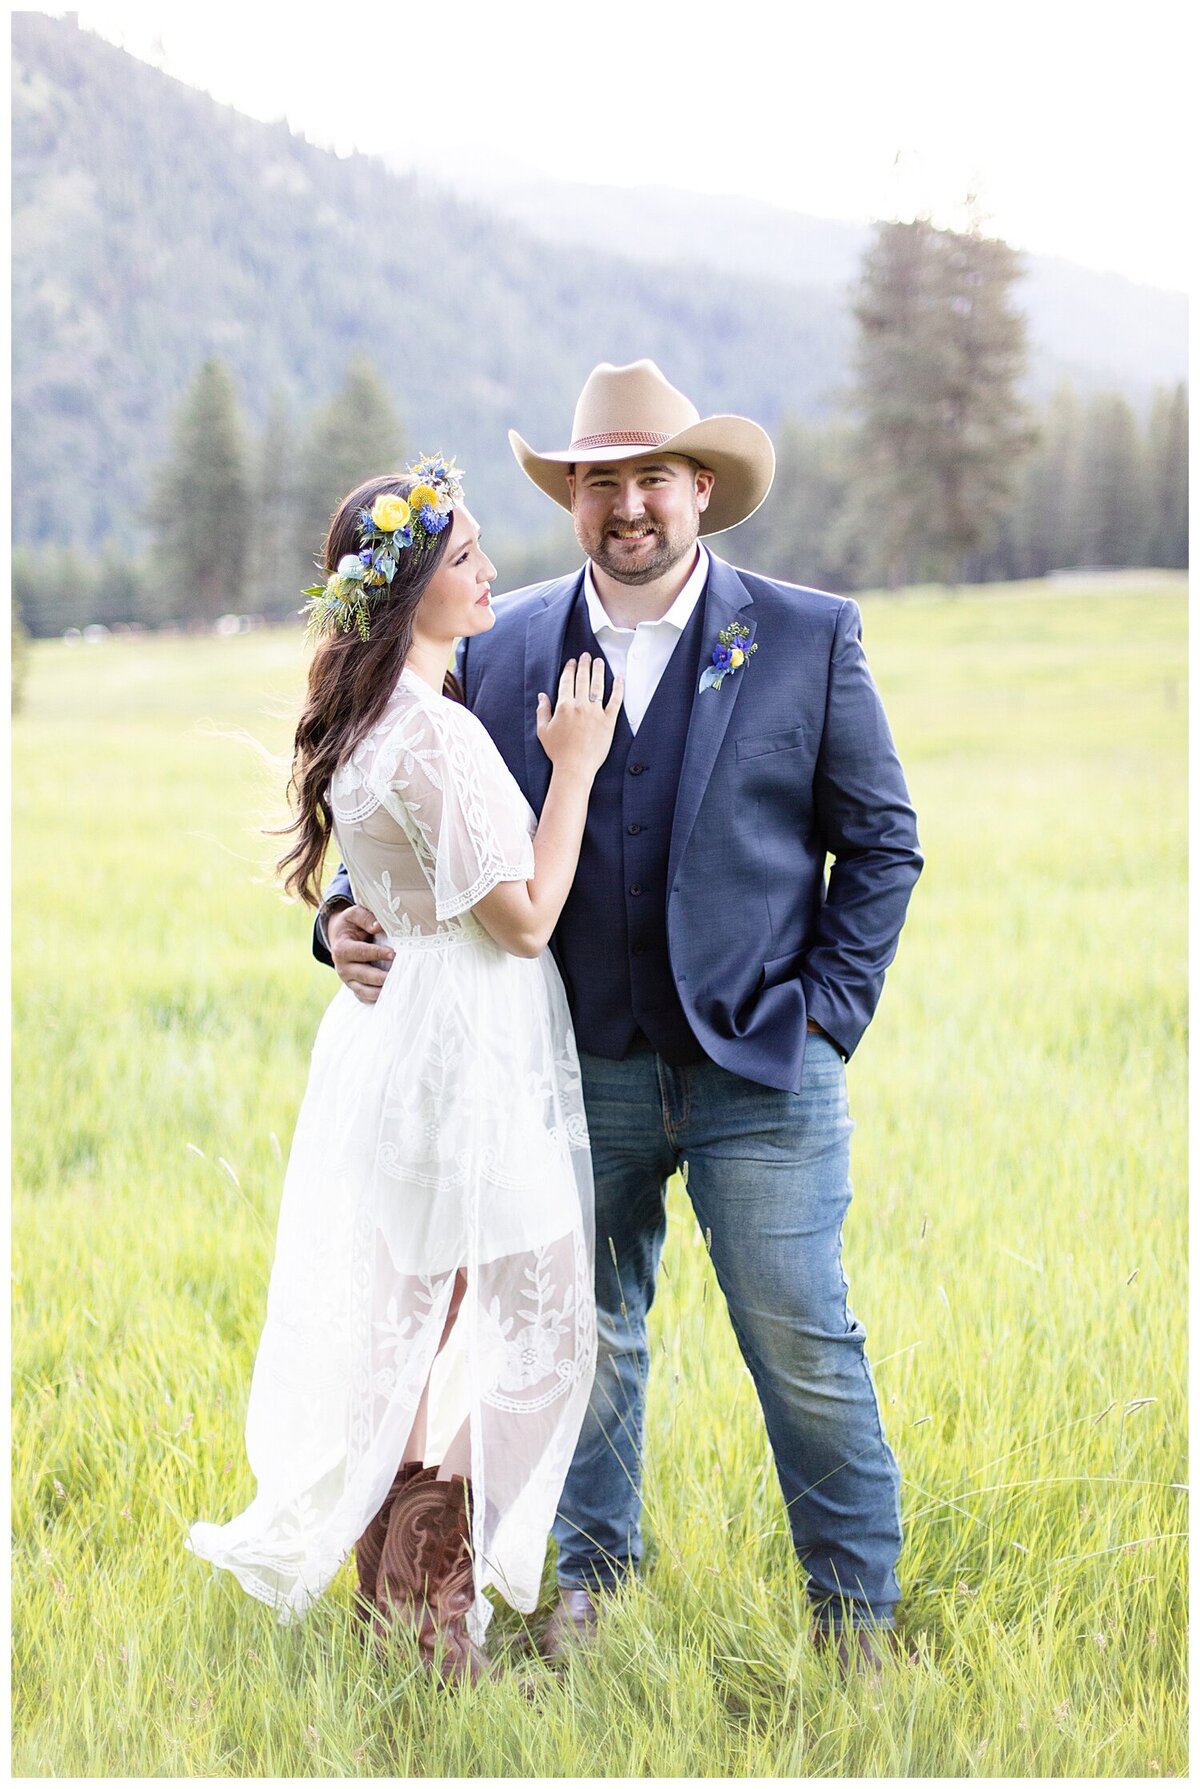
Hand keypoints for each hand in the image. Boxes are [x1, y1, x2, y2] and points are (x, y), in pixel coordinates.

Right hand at [327, 904, 393, 1004]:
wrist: (340, 937)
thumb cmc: (351, 924)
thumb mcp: (354, 914)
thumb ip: (365, 917)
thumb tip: (378, 926)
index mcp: (341, 949)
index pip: (361, 953)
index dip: (378, 953)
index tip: (394, 954)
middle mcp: (342, 968)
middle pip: (364, 976)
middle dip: (383, 977)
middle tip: (401, 975)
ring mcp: (348, 981)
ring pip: (365, 992)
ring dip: (382, 991)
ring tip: (400, 987)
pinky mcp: (355, 989)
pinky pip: (366, 998)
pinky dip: (379, 999)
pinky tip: (393, 995)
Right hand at [535, 653, 623, 779]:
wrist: (575, 767)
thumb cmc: (558, 751)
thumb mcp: (543, 731)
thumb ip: (542, 711)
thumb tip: (542, 695)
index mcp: (563, 706)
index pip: (567, 682)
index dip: (569, 669)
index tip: (572, 662)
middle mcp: (580, 706)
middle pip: (583, 679)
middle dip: (584, 665)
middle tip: (586, 656)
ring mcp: (596, 713)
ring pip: (598, 686)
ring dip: (598, 671)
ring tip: (599, 661)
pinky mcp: (609, 721)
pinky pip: (615, 701)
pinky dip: (618, 688)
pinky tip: (619, 678)